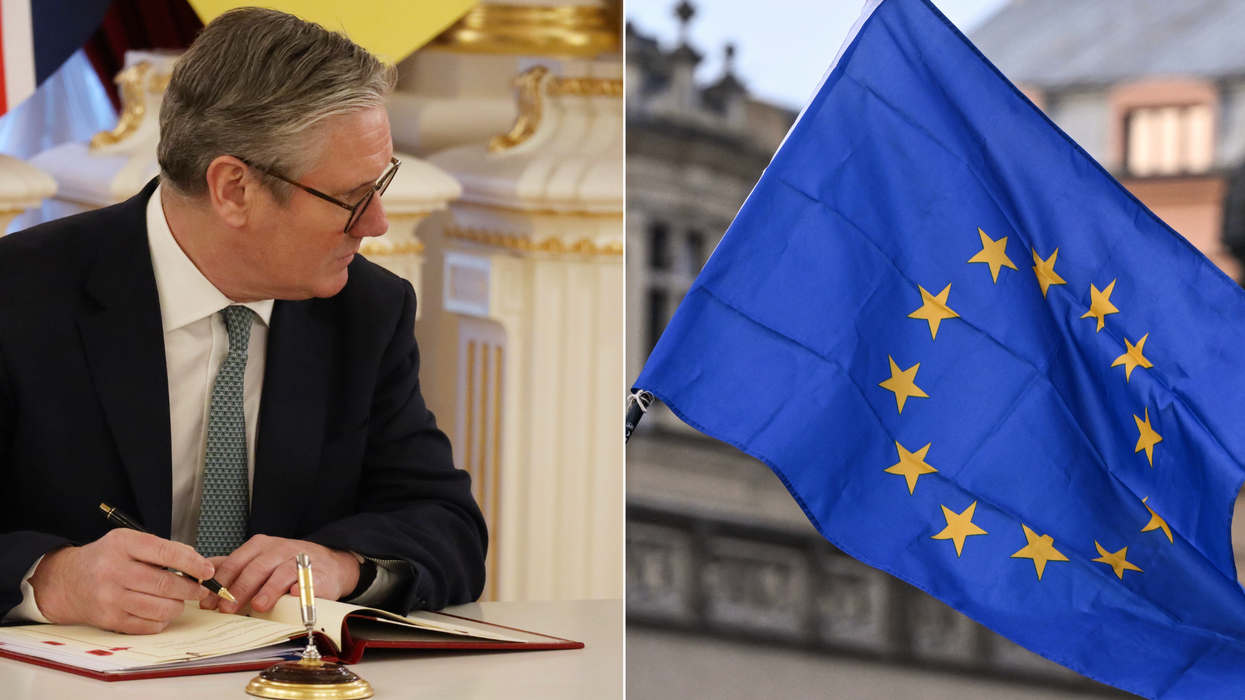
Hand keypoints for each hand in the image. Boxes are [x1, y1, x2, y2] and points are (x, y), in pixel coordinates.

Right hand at [28, 529, 214, 633]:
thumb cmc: (107, 559)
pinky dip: (163, 620)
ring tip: (180, 599)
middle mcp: (113, 571)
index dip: (192, 563)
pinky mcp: (110, 620)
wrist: (66, 582)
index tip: (207, 570)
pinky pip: (149, 625)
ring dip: (179, 605)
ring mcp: (110, 598)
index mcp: (122, 544)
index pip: (165, 553)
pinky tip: (162, 611)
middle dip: (191, 588)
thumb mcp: (129, 541)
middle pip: (165, 585)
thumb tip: (198, 563)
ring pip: (161, 608)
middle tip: (200, 588)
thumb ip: (162, 549)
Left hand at [199, 535, 359, 613]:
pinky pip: (308, 581)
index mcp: (261, 546)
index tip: (209, 600)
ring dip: (268, 590)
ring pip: (281, 573)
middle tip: (227, 608)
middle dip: (240, 589)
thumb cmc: (289, 565)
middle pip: (257, 567)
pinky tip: (292, 597)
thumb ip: (234, 568)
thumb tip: (202, 578)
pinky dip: (299, 589)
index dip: (221, 582)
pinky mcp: (318, 575)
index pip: (237, 561)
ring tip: (258, 606)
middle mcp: (280, 550)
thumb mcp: (260, 560)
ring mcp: (300, 561)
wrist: (331, 564)